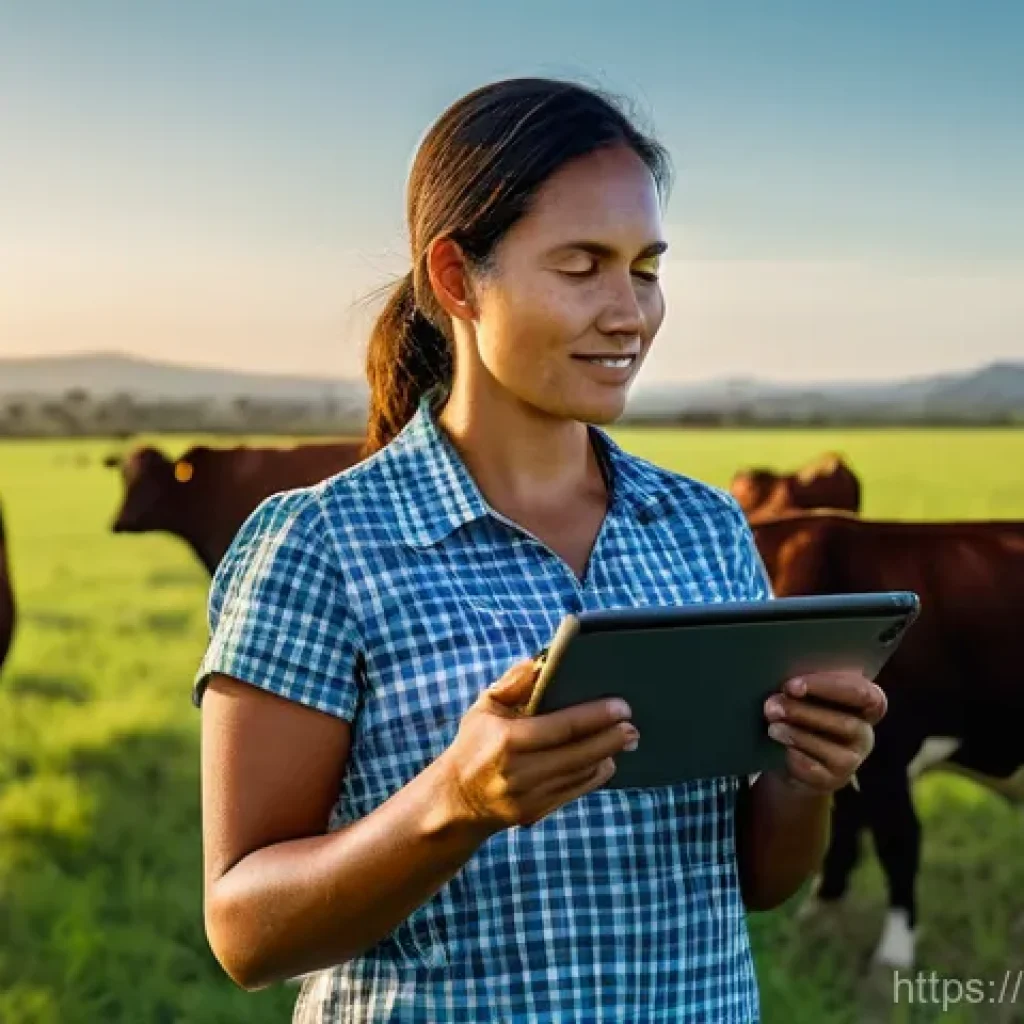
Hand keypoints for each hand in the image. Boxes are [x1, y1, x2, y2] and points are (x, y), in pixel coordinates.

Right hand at [436, 659, 638, 833]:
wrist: (457, 798)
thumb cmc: (474, 742)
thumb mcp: (485, 707)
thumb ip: (514, 682)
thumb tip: (542, 662)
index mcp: (507, 740)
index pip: (562, 727)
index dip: (595, 716)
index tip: (621, 706)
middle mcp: (520, 771)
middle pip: (579, 754)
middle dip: (611, 738)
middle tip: (632, 725)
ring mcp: (529, 796)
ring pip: (581, 774)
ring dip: (608, 755)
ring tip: (625, 738)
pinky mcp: (536, 812)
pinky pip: (576, 791)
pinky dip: (595, 775)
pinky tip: (606, 759)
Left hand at [763, 672, 886, 793]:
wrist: (791, 759)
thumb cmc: (803, 717)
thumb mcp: (807, 698)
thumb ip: (803, 691)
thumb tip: (784, 692)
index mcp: (865, 703)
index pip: (861, 692)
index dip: (828, 687)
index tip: (792, 686)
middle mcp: (864, 732)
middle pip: (846, 722)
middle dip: (804, 712)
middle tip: (772, 706)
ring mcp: (852, 760)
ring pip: (831, 748)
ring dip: (796, 735)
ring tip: (772, 727)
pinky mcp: (834, 780)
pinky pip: (815, 770)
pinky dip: (795, 757)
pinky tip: (781, 748)